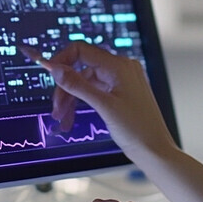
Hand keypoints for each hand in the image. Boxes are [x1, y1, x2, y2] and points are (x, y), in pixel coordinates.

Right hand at [26, 41, 176, 163]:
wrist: (155, 151)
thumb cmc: (138, 130)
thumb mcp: (103, 106)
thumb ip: (78, 85)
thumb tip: (56, 68)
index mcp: (119, 66)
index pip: (82, 50)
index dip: (62, 60)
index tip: (47, 73)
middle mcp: (121, 68)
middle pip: (82, 68)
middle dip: (66, 88)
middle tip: (55, 109)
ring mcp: (122, 80)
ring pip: (86, 82)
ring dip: (72, 98)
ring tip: (62, 119)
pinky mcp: (121, 92)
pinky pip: (95, 91)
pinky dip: (83, 102)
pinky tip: (73, 117)